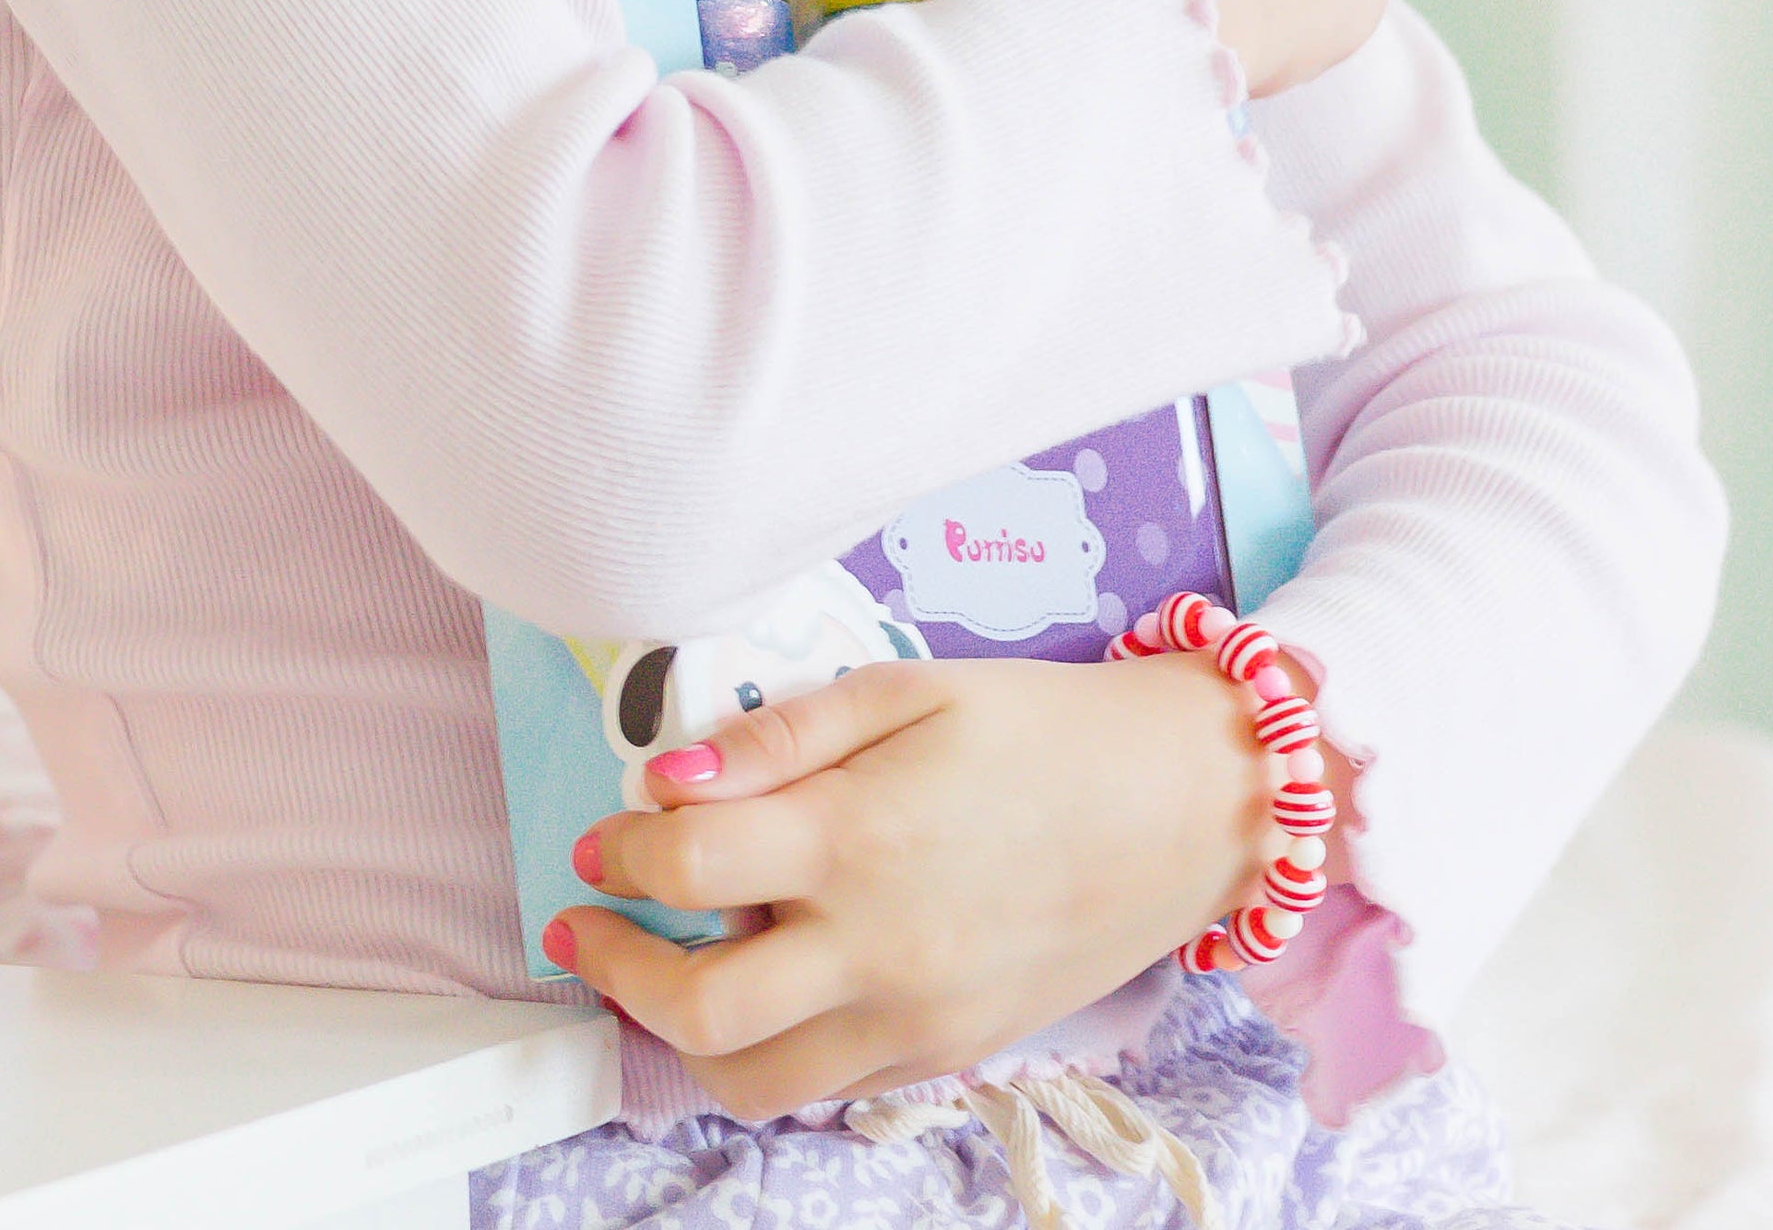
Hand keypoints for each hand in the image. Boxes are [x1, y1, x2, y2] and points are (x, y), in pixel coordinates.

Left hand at [545, 650, 1268, 1117]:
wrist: (1183, 804)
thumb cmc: (1044, 727)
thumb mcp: (910, 689)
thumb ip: (782, 736)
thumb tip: (669, 777)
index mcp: (861, 836)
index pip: (689, 865)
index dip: (622, 849)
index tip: (606, 832)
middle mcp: (879, 946)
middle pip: (699, 1006)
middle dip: (617, 968)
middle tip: (589, 921)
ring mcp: (917, 1016)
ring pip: (752, 1079)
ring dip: (680, 1034)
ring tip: (661, 972)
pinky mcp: (949, 1052)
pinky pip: (828, 1083)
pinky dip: (769, 1051)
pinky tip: (763, 987)